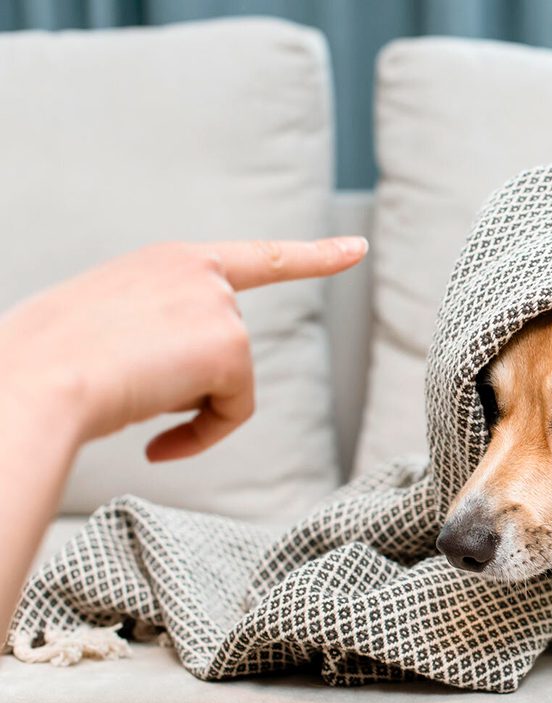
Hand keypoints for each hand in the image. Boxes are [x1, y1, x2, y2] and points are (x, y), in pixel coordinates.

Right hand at [0, 237, 366, 459]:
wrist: (32, 382)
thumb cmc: (44, 362)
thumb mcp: (100, 322)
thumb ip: (150, 326)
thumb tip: (167, 371)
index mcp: (168, 262)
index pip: (255, 259)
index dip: (312, 256)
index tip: (356, 248)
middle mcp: (202, 273)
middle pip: (228, 351)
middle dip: (192, 386)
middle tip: (127, 388)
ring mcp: (219, 307)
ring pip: (228, 383)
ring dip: (187, 408)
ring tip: (125, 397)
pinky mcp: (230, 347)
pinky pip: (236, 412)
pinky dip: (202, 437)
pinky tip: (155, 441)